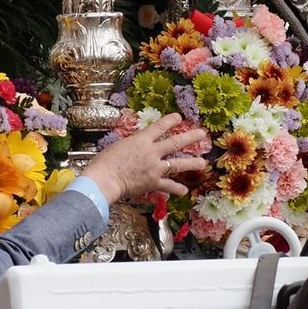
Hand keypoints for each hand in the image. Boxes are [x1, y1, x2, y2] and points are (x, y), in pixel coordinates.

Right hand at [83, 114, 208, 203]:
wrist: (105, 179)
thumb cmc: (105, 162)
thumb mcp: (119, 146)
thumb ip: (132, 146)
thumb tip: (135, 147)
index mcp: (141, 140)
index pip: (159, 127)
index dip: (170, 121)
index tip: (179, 117)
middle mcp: (152, 152)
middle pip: (176, 142)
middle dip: (191, 137)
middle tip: (202, 134)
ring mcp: (154, 168)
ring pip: (178, 164)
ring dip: (192, 163)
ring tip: (202, 163)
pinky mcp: (153, 183)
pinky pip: (168, 186)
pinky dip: (177, 189)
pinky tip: (184, 191)